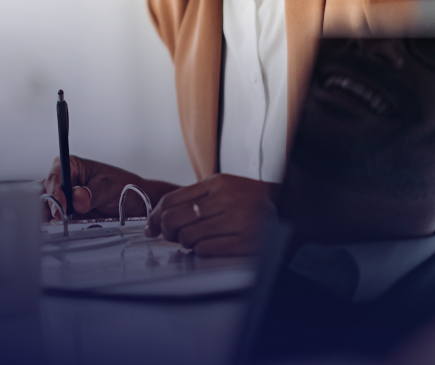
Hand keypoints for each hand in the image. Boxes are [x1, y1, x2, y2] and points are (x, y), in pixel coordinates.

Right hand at [41, 155, 176, 220]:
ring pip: (49, 209)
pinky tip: (62, 231)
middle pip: (45, 193)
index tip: (60, 205)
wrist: (136, 203)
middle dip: (47, 205)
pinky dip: (58, 228)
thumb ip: (92, 193)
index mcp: (71, 166)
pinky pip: (58, 223)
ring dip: (51, 219)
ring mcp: (65, 200)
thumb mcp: (108, 186)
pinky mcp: (69, 216)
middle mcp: (64, 182)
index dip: (54, 190)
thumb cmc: (124, 186)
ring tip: (57, 227)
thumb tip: (78, 198)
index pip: (55, 176)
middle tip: (55, 218)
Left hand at [145, 174, 275, 255]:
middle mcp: (226, 200)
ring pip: (187, 237)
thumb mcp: (222, 186)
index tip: (151, 225)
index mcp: (217, 183)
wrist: (284, 207)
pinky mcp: (243, 243)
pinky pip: (205, 250)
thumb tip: (160, 216)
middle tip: (169, 235)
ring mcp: (235, 222)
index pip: (172, 199)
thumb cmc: (247, 198)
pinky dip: (199, 250)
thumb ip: (193, 196)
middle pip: (175, 219)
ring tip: (192, 239)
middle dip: (166, 231)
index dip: (155, 215)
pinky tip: (206, 245)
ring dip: (184, 242)